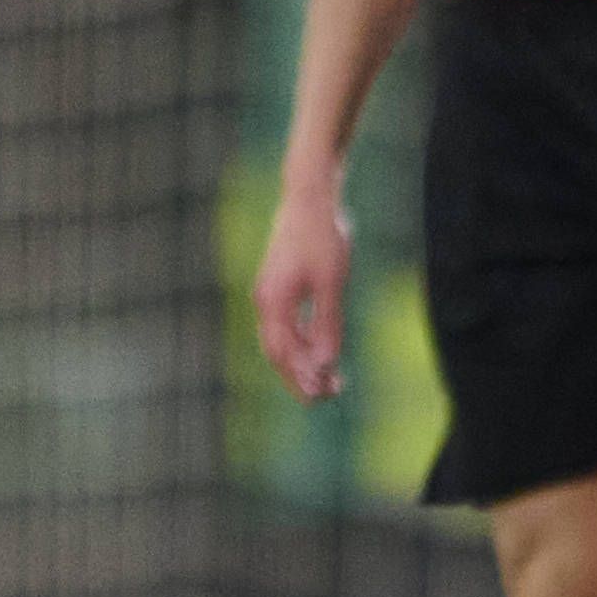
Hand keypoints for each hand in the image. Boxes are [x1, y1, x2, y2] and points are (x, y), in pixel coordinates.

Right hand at [247, 174, 353, 406]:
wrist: (308, 197)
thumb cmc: (322, 236)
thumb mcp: (331, 282)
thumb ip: (327, 323)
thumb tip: (327, 362)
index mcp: (273, 301)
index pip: (284, 352)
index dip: (301, 377)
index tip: (322, 397)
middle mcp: (265, 300)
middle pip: (277, 351)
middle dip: (299, 377)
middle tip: (324, 398)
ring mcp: (269, 293)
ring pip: (281, 339)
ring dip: (302, 361)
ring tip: (329, 380)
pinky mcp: (279, 285)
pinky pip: (286, 324)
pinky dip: (302, 342)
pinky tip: (320, 349)